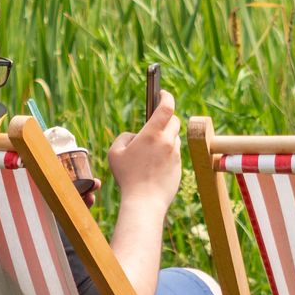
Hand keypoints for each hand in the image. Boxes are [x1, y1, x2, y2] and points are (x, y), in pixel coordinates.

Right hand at [107, 90, 181, 207]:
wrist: (144, 202)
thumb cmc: (127, 177)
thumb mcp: (115, 152)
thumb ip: (125, 137)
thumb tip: (136, 136)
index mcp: (152, 134)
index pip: (167, 106)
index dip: (166, 96)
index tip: (162, 93)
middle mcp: (167, 142)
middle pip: (174, 121)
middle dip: (166, 119)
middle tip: (154, 124)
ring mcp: (175, 155)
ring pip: (173, 139)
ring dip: (165, 139)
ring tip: (150, 151)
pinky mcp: (179, 168)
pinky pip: (173, 155)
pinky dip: (166, 155)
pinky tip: (154, 166)